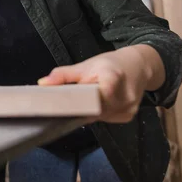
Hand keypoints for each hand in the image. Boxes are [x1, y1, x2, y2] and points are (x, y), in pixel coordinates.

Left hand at [37, 45, 164, 122]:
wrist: (139, 66)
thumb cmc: (110, 63)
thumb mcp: (85, 65)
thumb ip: (63, 75)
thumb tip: (42, 84)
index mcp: (112, 82)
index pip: (88, 101)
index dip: (72, 105)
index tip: (56, 107)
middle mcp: (123, 99)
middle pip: (92, 111)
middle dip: (76, 109)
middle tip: (60, 106)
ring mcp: (127, 110)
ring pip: (98, 117)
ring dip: (86, 112)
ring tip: (79, 102)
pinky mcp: (127, 117)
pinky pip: (105, 118)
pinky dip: (96, 113)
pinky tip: (93, 105)